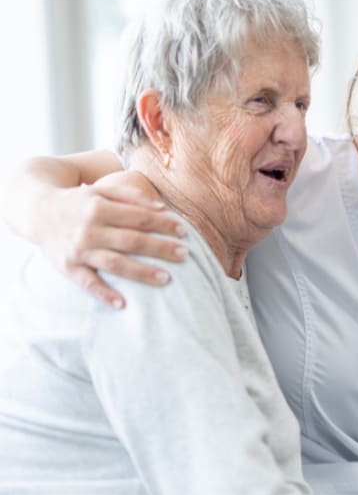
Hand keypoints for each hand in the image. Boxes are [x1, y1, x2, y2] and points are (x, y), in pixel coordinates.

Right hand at [41, 182, 185, 308]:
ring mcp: (79, 250)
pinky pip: (88, 283)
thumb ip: (131, 196)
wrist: (36, 210)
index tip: (184, 233)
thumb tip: (163, 208)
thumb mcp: (101, 190)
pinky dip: (104, 294)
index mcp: (100, 208)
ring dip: (142, 272)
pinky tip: (123, 304)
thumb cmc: (78, 202)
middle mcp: (89, 229)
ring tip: (167, 278)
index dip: (163, 224)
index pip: (139, 217)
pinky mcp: (68, 267)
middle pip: (132, 241)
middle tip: (184, 255)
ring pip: (115, 263)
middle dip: (160, 248)